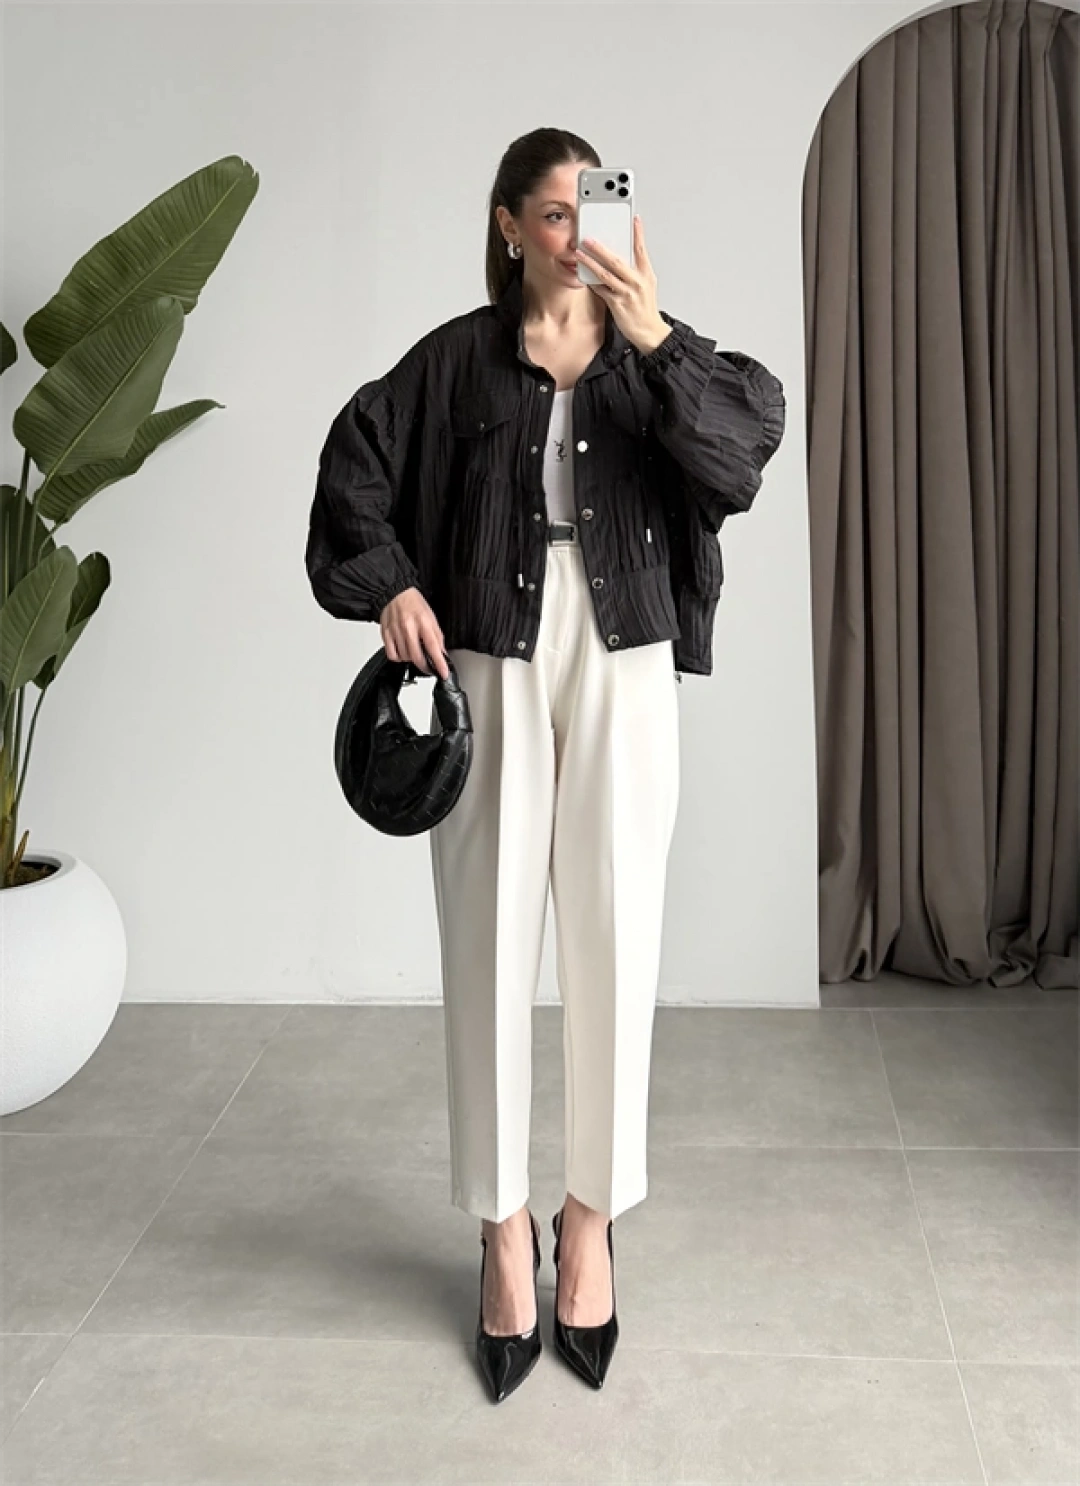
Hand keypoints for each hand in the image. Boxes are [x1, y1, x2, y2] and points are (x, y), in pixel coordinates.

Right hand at [380, 588, 449, 679]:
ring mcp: (395, 631)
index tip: (443, 672)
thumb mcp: (431, 617)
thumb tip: (442, 654)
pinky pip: (392, 654)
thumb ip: (437, 637)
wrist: (395, 593)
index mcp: (423, 622)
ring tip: (414, 651)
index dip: (439, 662)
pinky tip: (402, 651)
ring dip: (411, 659)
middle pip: (417, 656)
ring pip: (405, 657)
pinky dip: (398, 657)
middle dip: (425, 666)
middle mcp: (408, 627)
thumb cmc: (414, 604)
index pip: (433, 647)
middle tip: (429, 667)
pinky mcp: (385, 634)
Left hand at [573, 215, 670, 355]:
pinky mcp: (618, 305)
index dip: (638, 233)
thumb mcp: (646, 285)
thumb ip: (635, 271)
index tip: (634, 219)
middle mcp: (637, 282)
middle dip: (600, 249)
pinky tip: (583, 275)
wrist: (649, 332)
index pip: (641, 250)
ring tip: (580, 254)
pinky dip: (592, 282)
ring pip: (606, 274)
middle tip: (588, 239)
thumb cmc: (645, 308)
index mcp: (646, 274)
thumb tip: (620, 257)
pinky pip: (601, 290)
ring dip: (591, 263)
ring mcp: (627, 294)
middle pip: (617, 261)